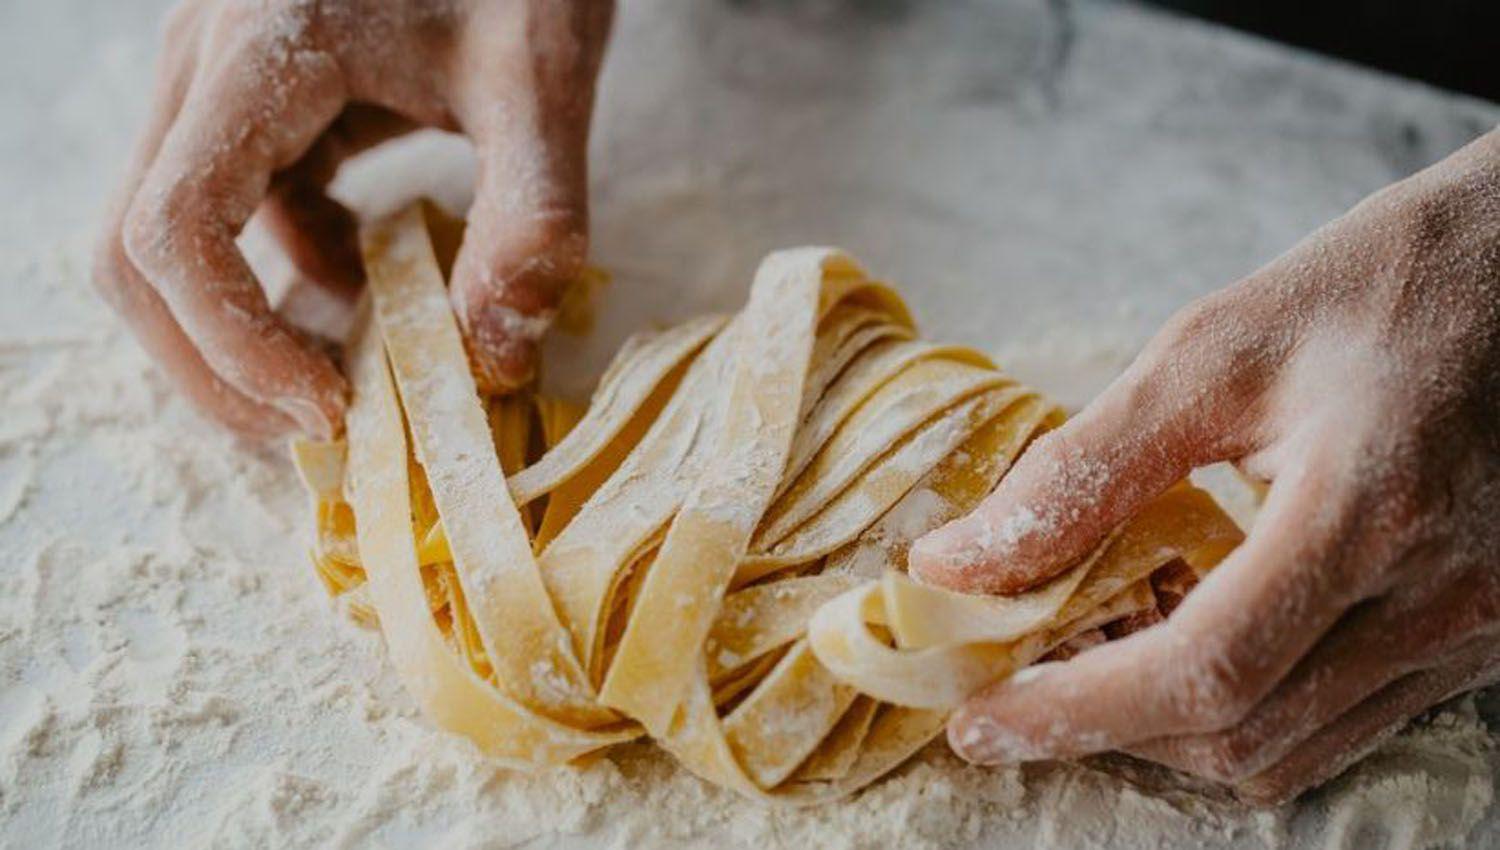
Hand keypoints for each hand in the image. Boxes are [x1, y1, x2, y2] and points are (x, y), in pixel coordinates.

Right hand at [94, 0, 612, 437]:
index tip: (330, 406)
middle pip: (138, 251)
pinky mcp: (250, 104)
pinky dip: (279, 277)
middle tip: (319, 423)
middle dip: (214, 362)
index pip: (177, 228)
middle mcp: (208, 67)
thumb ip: (533, 213)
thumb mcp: (542, 78)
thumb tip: (494, 356)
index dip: (232, 344)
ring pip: (169, 239)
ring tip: (344, 379)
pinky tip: (363, 288)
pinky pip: (226, 213)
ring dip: (237, 329)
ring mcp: (218, 84)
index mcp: (262, 51)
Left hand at [909, 129, 1499, 803]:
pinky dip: (1237, 712)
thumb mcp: (1213, 351)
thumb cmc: (1379, 288)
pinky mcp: (1478, 640)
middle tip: (1009, 687)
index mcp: (1370, 509)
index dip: (1075, 711)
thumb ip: (1081, 468)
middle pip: (1239, 734)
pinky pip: (1337, 725)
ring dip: (1164, 731)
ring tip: (1083, 659)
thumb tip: (955, 563)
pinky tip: (1177, 642)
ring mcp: (1473, 632)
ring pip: (1287, 751)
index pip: (1204, 668)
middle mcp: (1439, 598)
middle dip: (1103, 730)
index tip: (978, 721)